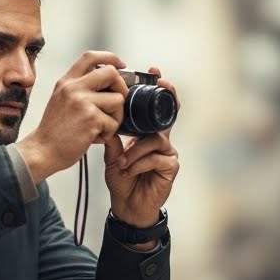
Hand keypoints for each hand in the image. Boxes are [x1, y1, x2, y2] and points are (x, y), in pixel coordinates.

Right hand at [15, 51, 129, 182]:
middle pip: (111, 73)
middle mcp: (73, 88)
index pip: (90, 57)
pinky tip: (94, 137)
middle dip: (121, 88)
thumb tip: (107, 85)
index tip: (121, 64)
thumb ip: (79, 89)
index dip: (110, 57)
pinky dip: (108, 134)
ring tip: (101, 127)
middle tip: (117, 103)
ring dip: (115, 117)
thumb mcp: (61, 101)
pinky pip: (114, 122)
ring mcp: (82, 102)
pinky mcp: (91, 119)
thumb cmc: (54, 132)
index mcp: (66, 82)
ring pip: (118, 100)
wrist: (42, 151)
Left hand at [102, 67, 179, 227]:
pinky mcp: (171, 167)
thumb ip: (112, 137)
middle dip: (166, 97)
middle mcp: (162, 140)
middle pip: (168, 115)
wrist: (126, 207)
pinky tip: (128, 172)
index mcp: (148, 134)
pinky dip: (138, 164)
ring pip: (154, 139)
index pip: (155, 109)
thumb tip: (108, 118)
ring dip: (134, 151)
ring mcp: (169, 153)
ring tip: (120, 163)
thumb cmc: (122, 179)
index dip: (159, 90)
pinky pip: (155, 157)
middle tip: (161, 83)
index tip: (154, 72)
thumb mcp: (112, 155)